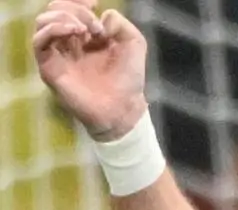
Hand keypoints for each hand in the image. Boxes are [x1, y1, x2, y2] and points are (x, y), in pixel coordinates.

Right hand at [34, 2, 148, 140]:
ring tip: (85, 30)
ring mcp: (57, 54)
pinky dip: (53, 29)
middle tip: (94, 26)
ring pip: (43, 21)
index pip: (69, 8)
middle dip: (74, 9)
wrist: (123, 108)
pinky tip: (73, 31)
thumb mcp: (134, 44)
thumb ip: (121, 24)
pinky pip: (39, 41)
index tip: (93, 2)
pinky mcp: (49, 67)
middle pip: (54, 11)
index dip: (77, 0)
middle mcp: (68, 43)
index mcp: (85, 36)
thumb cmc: (128, 79)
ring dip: (64, 17)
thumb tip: (102, 15)